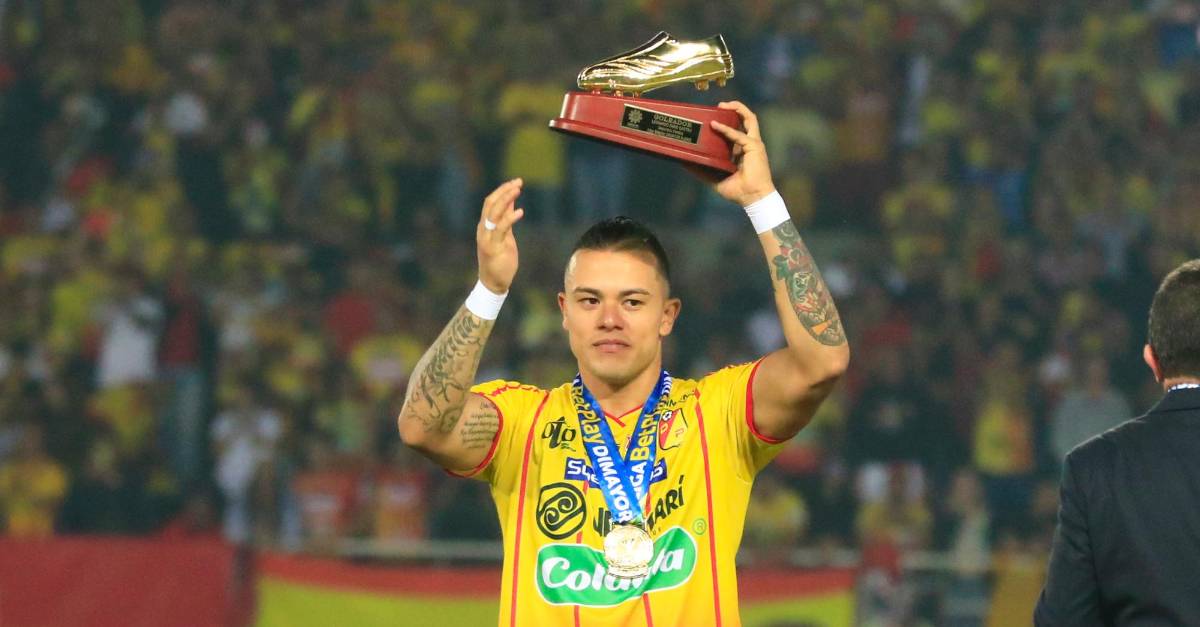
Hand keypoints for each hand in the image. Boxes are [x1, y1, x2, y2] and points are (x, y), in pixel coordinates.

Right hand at [477, 178, 524, 293]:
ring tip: (518, 190)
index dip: (502, 190)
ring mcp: (487, 238)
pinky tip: (520, 212)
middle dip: (504, 191)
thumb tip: (511, 203)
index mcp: (485, 226)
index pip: (490, 202)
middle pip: (490, 203)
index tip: (515, 182)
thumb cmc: (500, 259)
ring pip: (493, 213)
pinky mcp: (493, 247)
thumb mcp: (505, 236)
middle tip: (518, 182)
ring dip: (506, 199)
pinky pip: (501, 229)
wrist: (494, 283)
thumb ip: (506, 220)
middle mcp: (483, 229)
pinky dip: (510, 218)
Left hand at [707, 101, 775, 206]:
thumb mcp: (714, 179)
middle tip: (719, 105)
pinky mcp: (754, 146)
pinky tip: (715, 125)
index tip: (712, 117)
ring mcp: (753, 144)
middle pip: (745, 120)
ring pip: (750, 119)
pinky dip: (727, 129)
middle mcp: (748, 144)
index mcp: (742, 150)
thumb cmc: (738, 191)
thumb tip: (685, 164)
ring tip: (723, 105)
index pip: (736, 130)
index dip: (727, 122)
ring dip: (737, 109)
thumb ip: (702, 170)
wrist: (752, 198)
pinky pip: (739, 134)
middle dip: (734, 109)